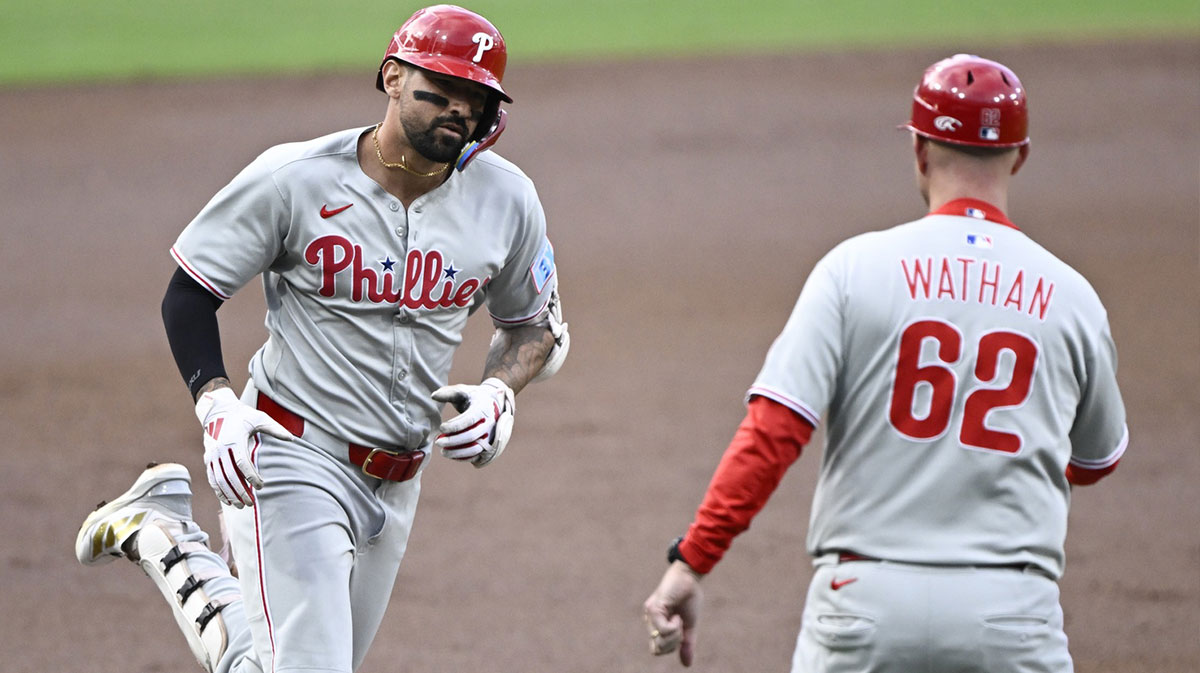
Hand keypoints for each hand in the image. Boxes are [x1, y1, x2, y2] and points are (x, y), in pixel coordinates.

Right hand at [195, 387, 293, 507]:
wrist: (217, 410)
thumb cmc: (243, 416)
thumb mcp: (260, 418)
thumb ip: (275, 429)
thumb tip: (292, 438)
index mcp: (234, 440)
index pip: (242, 463)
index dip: (251, 476)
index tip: (261, 486)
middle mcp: (220, 449)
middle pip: (229, 475)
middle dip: (240, 491)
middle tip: (251, 503)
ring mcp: (211, 455)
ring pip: (219, 480)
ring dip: (229, 494)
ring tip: (241, 506)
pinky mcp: (207, 459)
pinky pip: (211, 478)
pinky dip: (218, 491)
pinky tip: (227, 501)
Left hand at [431, 377, 514, 467]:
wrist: (492, 403)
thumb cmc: (474, 397)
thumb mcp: (463, 391)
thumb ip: (448, 393)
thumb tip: (433, 396)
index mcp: (483, 408)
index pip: (469, 420)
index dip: (454, 426)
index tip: (441, 428)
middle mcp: (489, 423)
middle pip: (472, 436)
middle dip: (453, 441)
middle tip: (437, 442)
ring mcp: (490, 436)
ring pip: (475, 448)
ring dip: (458, 452)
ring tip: (443, 451)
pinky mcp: (488, 445)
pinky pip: (477, 455)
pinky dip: (463, 458)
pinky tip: (451, 455)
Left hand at [643, 561, 703, 666]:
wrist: (690, 578)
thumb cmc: (689, 598)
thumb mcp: (689, 626)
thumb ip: (686, 644)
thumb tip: (687, 665)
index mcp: (656, 625)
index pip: (657, 649)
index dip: (671, 647)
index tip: (682, 634)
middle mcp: (650, 621)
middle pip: (657, 649)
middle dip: (673, 644)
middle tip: (681, 629)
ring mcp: (650, 615)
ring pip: (660, 642)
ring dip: (675, 635)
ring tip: (679, 620)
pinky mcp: (654, 608)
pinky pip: (663, 630)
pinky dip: (674, 627)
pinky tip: (677, 616)